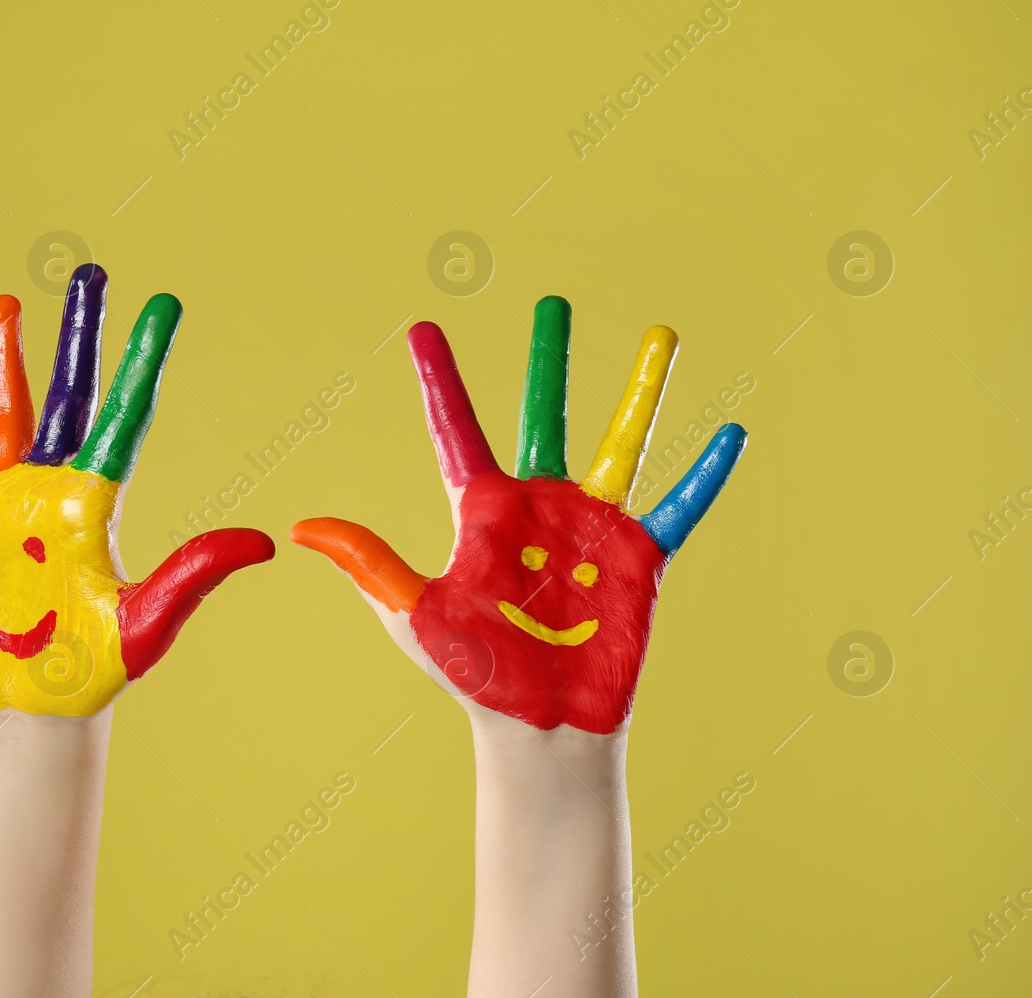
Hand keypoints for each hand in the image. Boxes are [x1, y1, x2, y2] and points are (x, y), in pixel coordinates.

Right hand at [0, 265, 273, 715]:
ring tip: (7, 300)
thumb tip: (263, 543)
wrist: (36, 710)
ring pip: (7, 413)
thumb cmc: (98, 671)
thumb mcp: (149, 620)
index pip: (125, 416)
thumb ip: (194, 573)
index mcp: (100, 502)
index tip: (164, 307)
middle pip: (70, 394)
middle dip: (80, 333)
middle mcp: (54, 490)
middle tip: (92, 273)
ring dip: (7, 358)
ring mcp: (4, 506)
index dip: (142, 361)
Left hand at [291, 297, 745, 733]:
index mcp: (482, 511)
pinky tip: (731, 432)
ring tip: (663, 333)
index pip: (456, 430)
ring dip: (643, 388)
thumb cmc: (472, 674)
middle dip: (548, 359)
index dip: (438, 380)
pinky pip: (677, 506)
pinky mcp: (637, 558)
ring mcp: (592, 526)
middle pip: (545, 413)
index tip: (421, 329)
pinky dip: (704, 473)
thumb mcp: (414, 614)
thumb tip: (301, 526)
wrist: (537, 729)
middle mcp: (539, 505)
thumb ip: (370, 562)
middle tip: (551, 302)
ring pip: (622, 439)